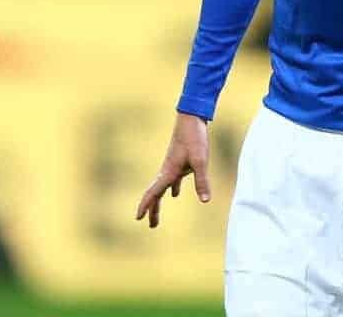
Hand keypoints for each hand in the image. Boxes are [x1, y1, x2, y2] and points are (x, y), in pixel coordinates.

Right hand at [134, 112, 211, 228]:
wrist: (192, 118)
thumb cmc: (195, 138)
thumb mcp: (200, 160)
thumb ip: (202, 181)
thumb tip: (205, 201)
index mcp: (169, 171)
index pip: (154, 192)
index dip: (145, 205)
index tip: (137, 218)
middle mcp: (167, 170)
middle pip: (156, 193)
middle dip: (153, 209)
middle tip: (150, 225)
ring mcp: (172, 165)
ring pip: (163, 187)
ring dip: (160, 201)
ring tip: (157, 215)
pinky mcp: (179, 161)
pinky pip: (173, 179)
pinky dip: (173, 188)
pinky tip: (175, 194)